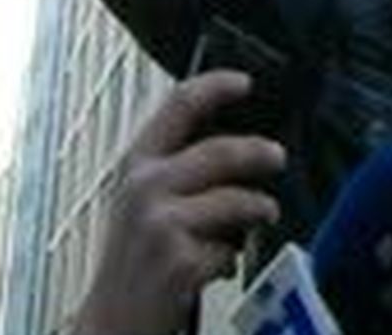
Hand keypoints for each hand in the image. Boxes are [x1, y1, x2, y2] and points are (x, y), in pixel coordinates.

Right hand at [71, 71, 286, 334]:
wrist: (112, 320)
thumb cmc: (138, 259)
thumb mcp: (147, 202)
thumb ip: (182, 171)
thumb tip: (243, 146)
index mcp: (137, 164)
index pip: (177, 105)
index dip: (215, 85)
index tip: (244, 81)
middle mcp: (144, 187)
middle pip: (221, 151)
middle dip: (260, 153)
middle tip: (278, 156)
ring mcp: (161, 224)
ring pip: (236, 200)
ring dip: (259, 209)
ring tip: (265, 214)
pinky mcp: (180, 260)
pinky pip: (230, 248)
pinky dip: (231, 258)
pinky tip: (218, 266)